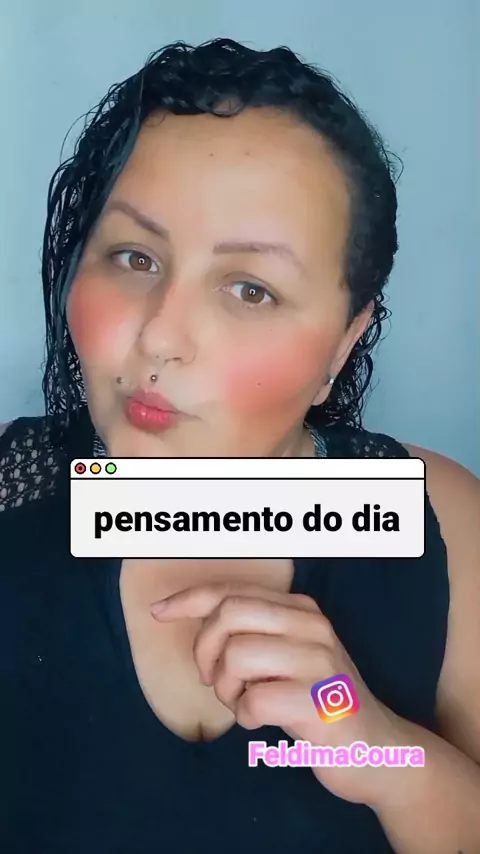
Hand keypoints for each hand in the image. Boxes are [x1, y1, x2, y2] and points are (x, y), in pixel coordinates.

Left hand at [151, 582, 416, 807]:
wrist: (377, 751)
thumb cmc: (319, 702)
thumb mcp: (288, 655)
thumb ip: (252, 632)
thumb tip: (194, 617)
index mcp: (301, 609)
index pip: (233, 591)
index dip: (189, 599)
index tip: (159, 612)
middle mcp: (312, 626)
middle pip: (229, 614)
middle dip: (205, 648)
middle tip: (214, 679)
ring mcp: (318, 662)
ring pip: (236, 656)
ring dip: (227, 688)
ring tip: (245, 702)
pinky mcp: (320, 702)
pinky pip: (253, 701)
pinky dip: (246, 716)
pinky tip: (264, 722)